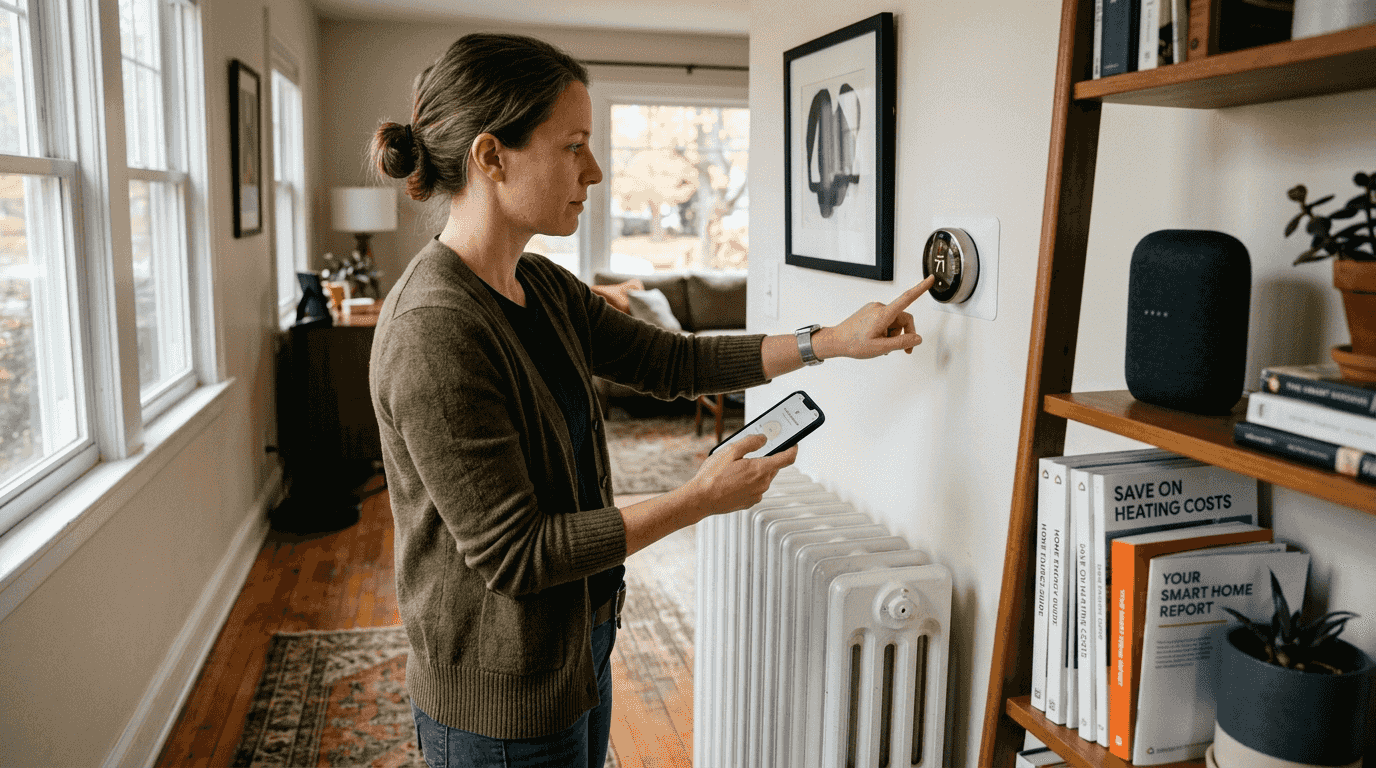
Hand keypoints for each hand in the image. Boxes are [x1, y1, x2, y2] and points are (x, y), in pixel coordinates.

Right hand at [684, 434, 797, 518]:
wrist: (701, 499)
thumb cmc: (712, 476)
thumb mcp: (730, 450)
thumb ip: (750, 442)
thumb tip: (763, 439)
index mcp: (760, 469)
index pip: (788, 458)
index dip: (793, 448)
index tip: (793, 443)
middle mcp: (762, 483)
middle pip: (774, 467)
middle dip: (766, 458)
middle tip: (751, 453)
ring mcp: (757, 495)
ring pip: (764, 478)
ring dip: (756, 471)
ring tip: (736, 468)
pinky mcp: (750, 502)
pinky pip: (756, 488)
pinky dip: (749, 482)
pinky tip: (734, 480)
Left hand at [819, 275, 934, 359]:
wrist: (835, 341)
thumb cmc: (854, 344)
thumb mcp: (881, 348)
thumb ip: (902, 343)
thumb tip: (917, 339)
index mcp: (883, 314)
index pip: (907, 298)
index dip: (921, 289)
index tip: (931, 280)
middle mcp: (879, 307)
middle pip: (903, 318)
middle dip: (905, 334)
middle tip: (903, 350)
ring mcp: (874, 309)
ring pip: (895, 321)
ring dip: (894, 334)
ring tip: (883, 346)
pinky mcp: (870, 312)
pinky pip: (886, 320)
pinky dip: (887, 331)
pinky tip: (879, 341)